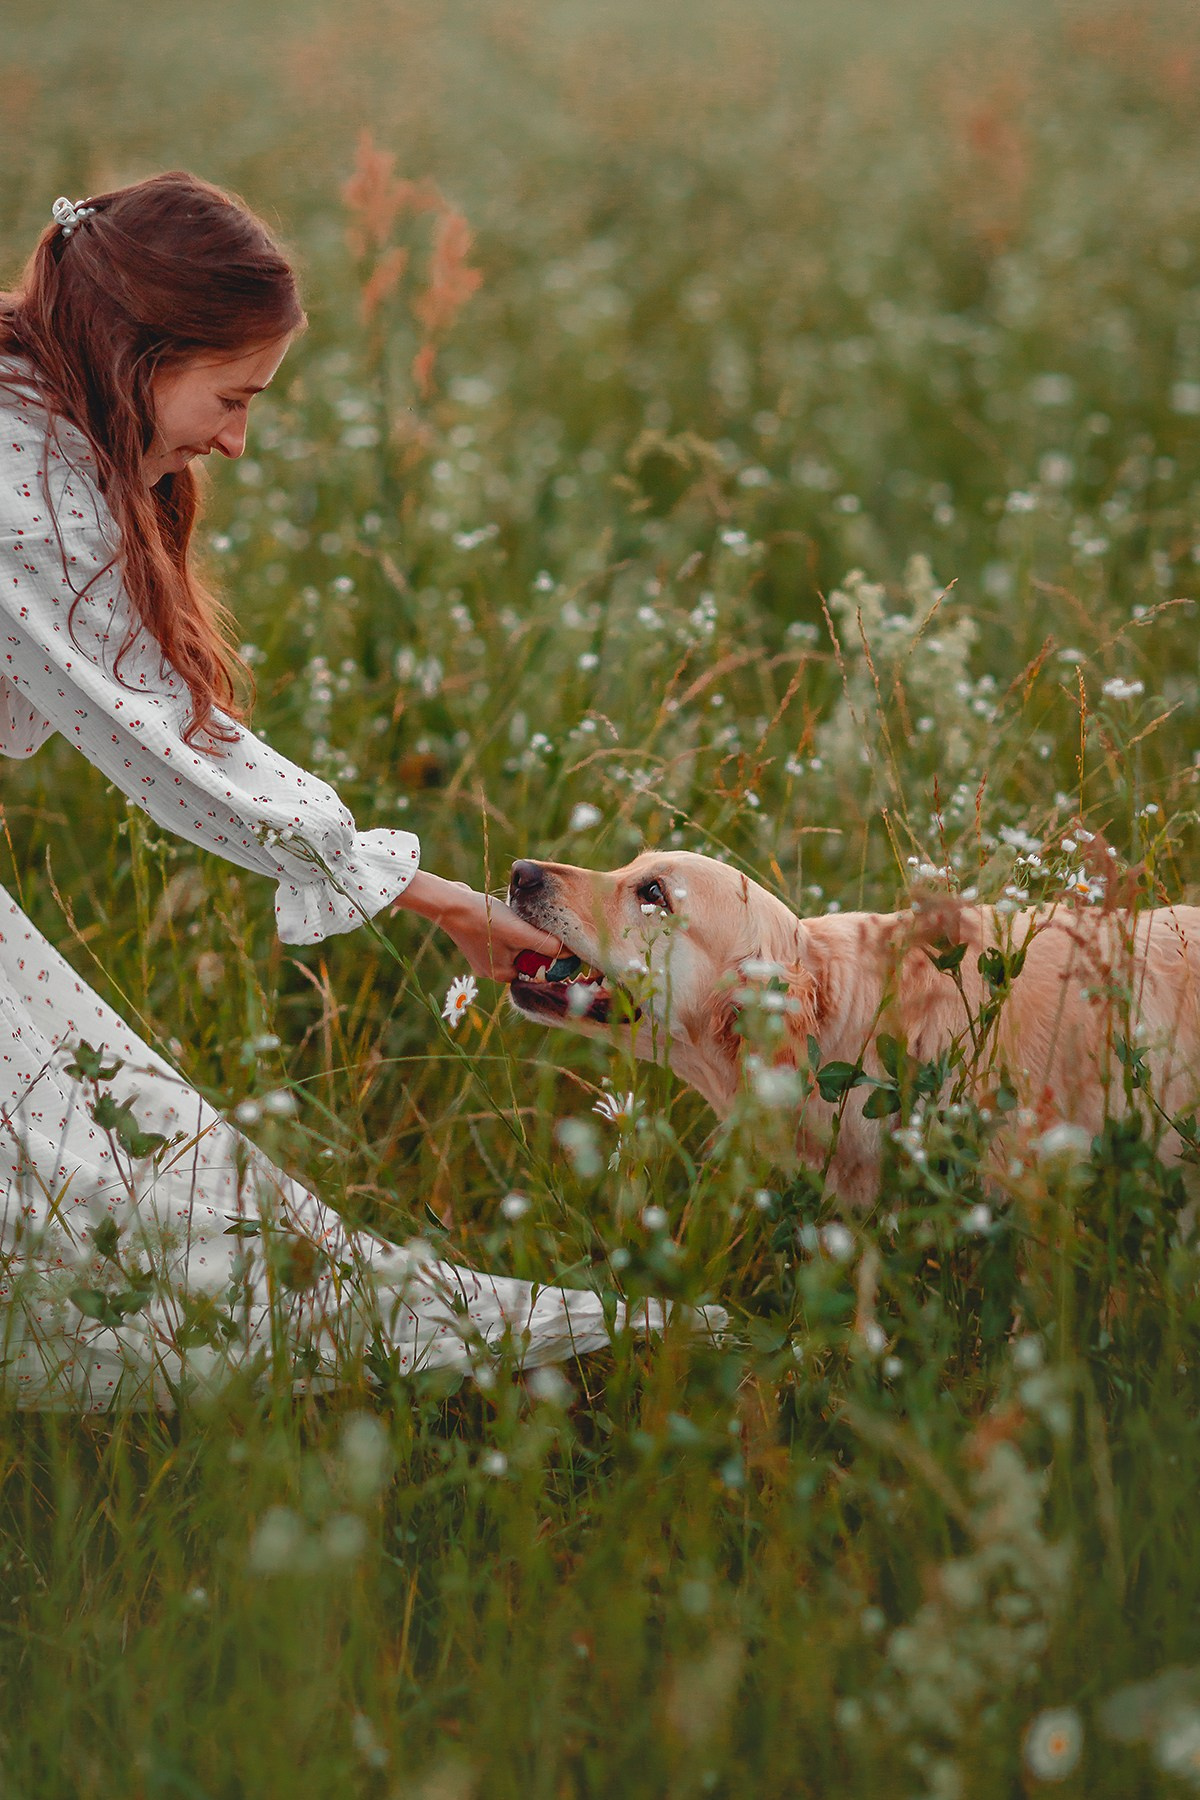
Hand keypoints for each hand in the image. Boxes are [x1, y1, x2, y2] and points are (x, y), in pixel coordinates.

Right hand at [392, 870, 560, 979]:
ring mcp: (481, 955)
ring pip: (513, 945)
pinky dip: (506, 925)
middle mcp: (491, 969)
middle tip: (529, 923)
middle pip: (524, 957)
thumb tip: (570, 954)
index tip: (550, 937)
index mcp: (501, 974)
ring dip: (519, 931)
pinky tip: (502, 913)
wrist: (449, 903)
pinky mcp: (476, 939)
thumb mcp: (521, 933)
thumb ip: (546, 945)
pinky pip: (500, 936)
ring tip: (513, 917)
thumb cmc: (485, 919)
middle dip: (531, 941)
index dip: (546, 954)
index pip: (535, 969)